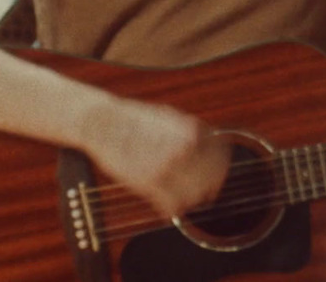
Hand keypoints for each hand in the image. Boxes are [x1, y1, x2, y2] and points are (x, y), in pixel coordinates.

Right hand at [82, 96, 229, 219]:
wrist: (104, 123)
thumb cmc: (135, 119)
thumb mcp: (170, 116)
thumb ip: (191, 131)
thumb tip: (210, 142)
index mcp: (190, 132)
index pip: (220, 157)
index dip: (221, 170)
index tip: (218, 176)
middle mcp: (181, 150)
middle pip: (211, 179)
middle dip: (210, 187)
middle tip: (207, 192)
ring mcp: (166, 167)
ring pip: (194, 195)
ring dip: (192, 200)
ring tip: (186, 200)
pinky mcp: (148, 183)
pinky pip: (171, 205)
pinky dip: (173, 209)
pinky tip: (170, 208)